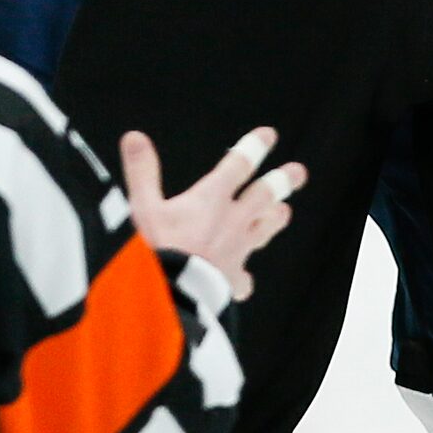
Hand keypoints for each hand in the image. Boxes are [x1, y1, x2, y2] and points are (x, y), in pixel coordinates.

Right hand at [120, 126, 301, 299]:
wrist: (173, 296)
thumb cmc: (159, 250)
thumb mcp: (145, 207)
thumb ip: (142, 172)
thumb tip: (134, 137)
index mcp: (212, 200)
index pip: (239, 165)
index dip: (254, 147)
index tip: (269, 135)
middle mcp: (231, 222)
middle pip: (264, 196)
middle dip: (282, 182)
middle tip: (299, 172)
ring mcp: (236, 251)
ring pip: (263, 231)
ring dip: (273, 220)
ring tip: (283, 212)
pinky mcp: (231, 279)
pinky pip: (242, 279)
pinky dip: (242, 278)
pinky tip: (243, 281)